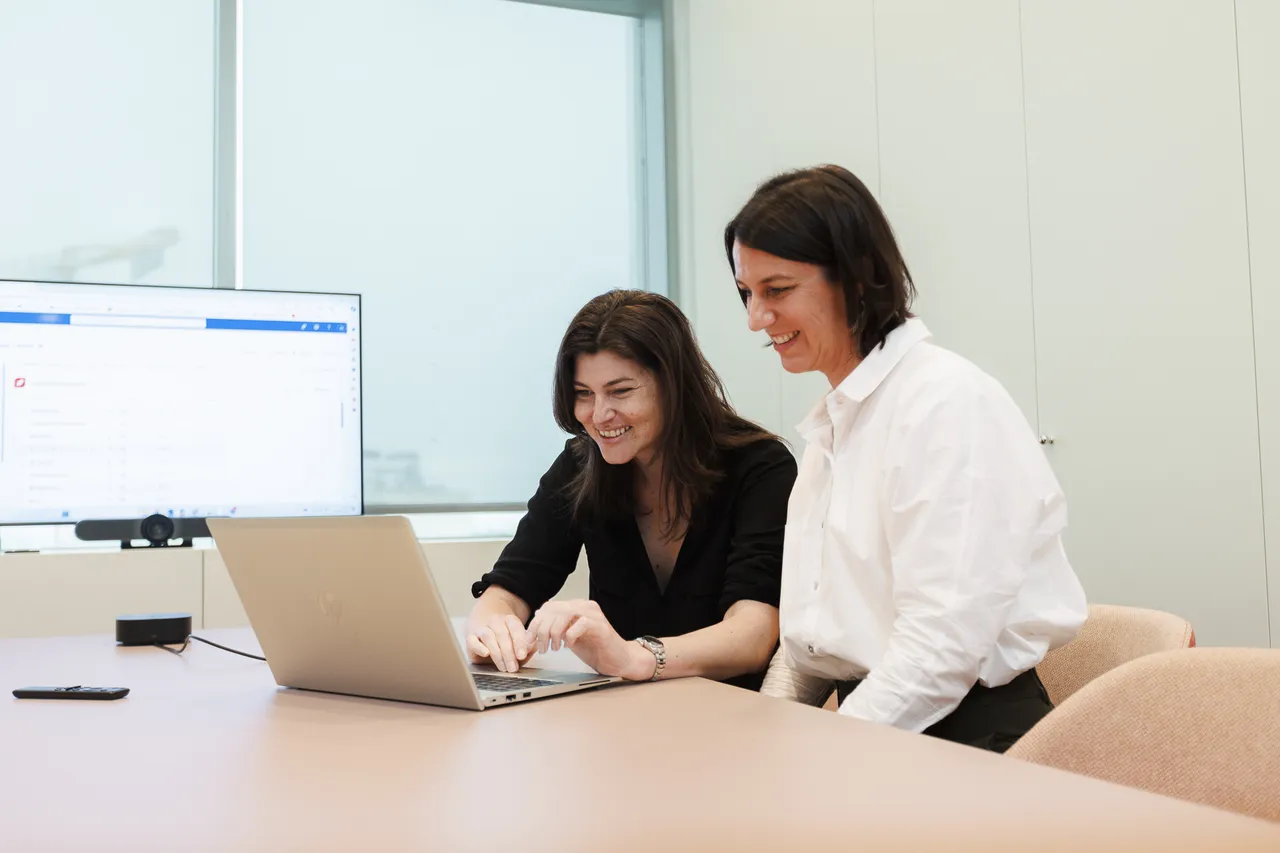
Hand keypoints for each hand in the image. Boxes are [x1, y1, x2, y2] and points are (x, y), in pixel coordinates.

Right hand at [465, 612, 530, 673]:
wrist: (483, 632)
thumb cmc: (504, 642)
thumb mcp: (518, 643)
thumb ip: (527, 647)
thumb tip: (534, 647)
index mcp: (509, 620)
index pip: (515, 627)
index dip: (519, 642)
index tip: (522, 655)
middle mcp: (495, 622)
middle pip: (502, 634)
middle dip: (509, 653)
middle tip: (513, 667)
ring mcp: (482, 628)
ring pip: (488, 637)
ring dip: (497, 653)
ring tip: (503, 667)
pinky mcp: (470, 638)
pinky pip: (472, 641)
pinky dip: (479, 647)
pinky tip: (486, 653)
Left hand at [524, 599, 656, 680]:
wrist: (620, 660)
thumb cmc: (595, 650)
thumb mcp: (568, 639)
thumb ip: (553, 631)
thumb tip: (533, 630)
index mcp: (575, 607)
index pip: (548, 607)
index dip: (536, 623)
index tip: (530, 640)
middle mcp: (584, 606)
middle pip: (554, 610)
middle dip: (542, 630)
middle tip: (541, 648)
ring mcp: (593, 615)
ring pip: (564, 614)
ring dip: (554, 633)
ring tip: (554, 649)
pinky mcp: (601, 626)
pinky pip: (580, 624)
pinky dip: (570, 636)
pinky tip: (569, 646)